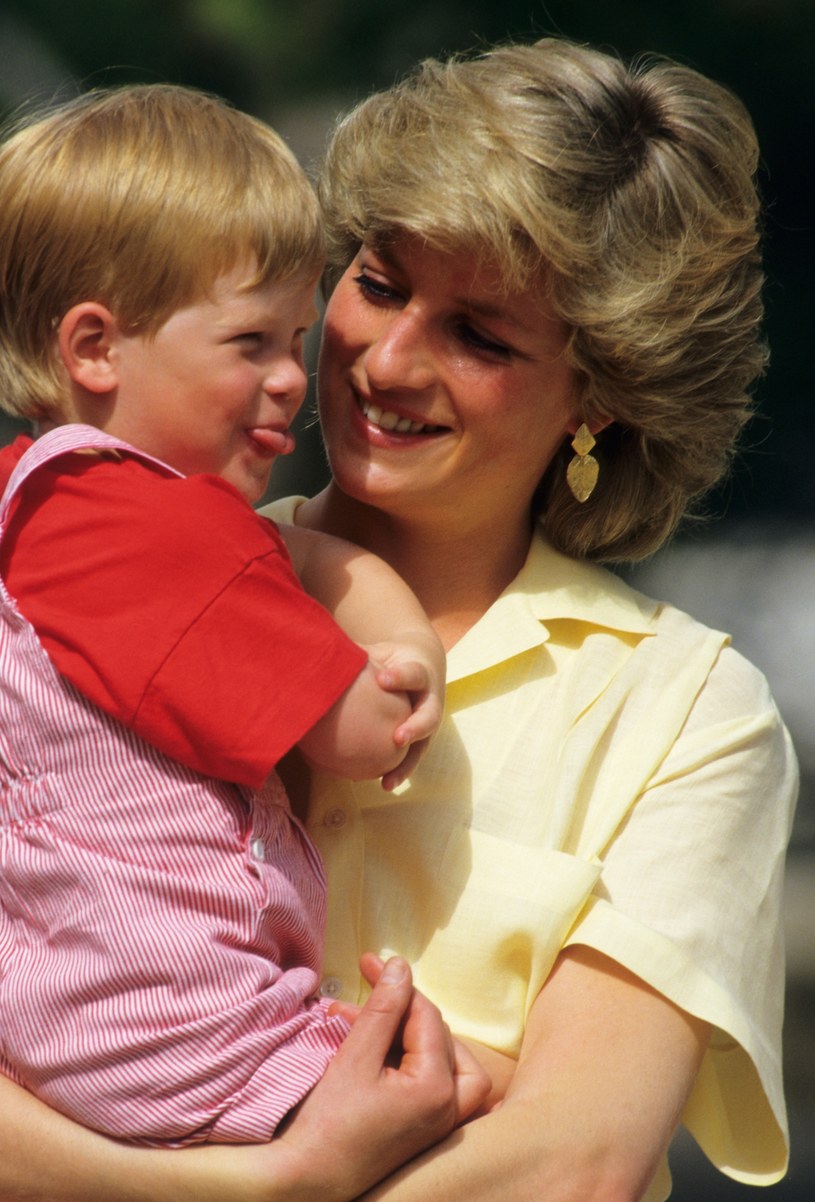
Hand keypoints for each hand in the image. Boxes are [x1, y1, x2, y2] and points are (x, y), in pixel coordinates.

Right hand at [272, 956, 488, 1200]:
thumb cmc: (328, 1124)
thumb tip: (401, 966)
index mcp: (436, 1088)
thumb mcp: (355, 1057)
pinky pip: (437, 1083)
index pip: (424, 1016)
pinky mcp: (427, 1131)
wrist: (308, 1182)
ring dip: (408, 1032)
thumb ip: (383, 1008)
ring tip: (365, 1021)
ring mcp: (441, 1123)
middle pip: (435, 1034)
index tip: (367, 962)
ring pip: (443, 1058)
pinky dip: (413, 1059)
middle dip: (396, 1009)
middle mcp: (449, 1108)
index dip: (395, 984)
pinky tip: (382, 1048)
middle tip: (360, 995)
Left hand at [366, 633, 445, 788]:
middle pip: (429, 716)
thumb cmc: (392, 659)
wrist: (422, 665)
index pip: (413, 674)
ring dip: (406, 764)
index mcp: (420, 674)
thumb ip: (358, 653)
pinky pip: (411, 759)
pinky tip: (383, 784)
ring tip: (387, 779)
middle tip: (397, 737)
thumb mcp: (380, 651)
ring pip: (422, 746)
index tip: (381, 678)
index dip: (399, 677)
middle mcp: (430, 701)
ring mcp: (427, 723)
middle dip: (414, 727)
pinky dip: (398, 772)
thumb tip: (319, 644)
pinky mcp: (420, 740)